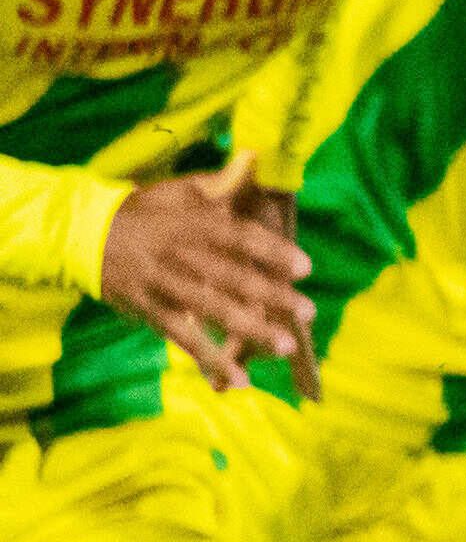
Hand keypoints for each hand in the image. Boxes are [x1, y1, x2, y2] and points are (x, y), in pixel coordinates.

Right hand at [97, 164, 309, 390]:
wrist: (81, 234)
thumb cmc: (144, 212)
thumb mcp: (178, 192)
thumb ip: (218, 183)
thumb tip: (256, 161)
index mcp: (190, 224)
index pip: (238, 238)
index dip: (272, 252)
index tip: (306, 267)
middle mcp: (179, 255)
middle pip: (230, 277)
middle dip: (271, 296)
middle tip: (307, 311)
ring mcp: (162, 285)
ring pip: (210, 310)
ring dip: (249, 330)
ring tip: (285, 346)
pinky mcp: (149, 311)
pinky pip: (183, 338)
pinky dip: (210, 359)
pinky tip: (239, 380)